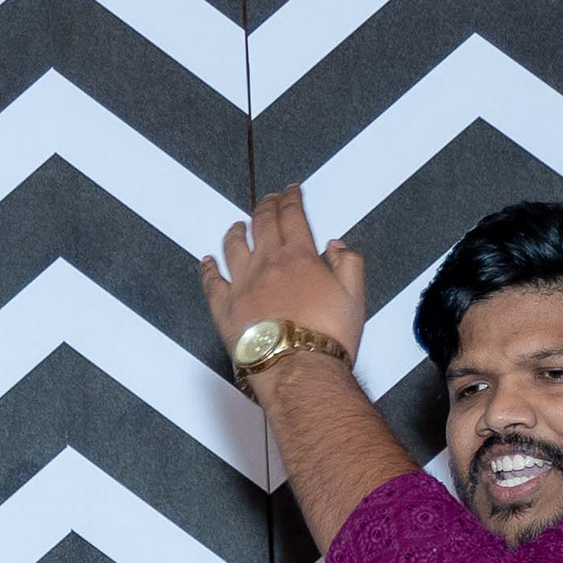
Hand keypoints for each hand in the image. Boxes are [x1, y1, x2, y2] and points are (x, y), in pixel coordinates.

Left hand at [199, 185, 368, 365]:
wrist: (300, 371)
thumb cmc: (327, 339)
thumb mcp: (355, 297)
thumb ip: (349, 264)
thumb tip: (337, 245)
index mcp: (300, 257)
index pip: (293, 216)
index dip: (292, 199)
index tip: (291, 191)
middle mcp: (268, 264)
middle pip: (262, 223)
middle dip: (266, 206)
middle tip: (268, 199)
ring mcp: (242, 284)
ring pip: (233, 246)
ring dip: (236, 231)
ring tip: (238, 225)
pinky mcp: (224, 308)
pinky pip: (210, 281)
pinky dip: (208, 268)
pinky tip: (207, 261)